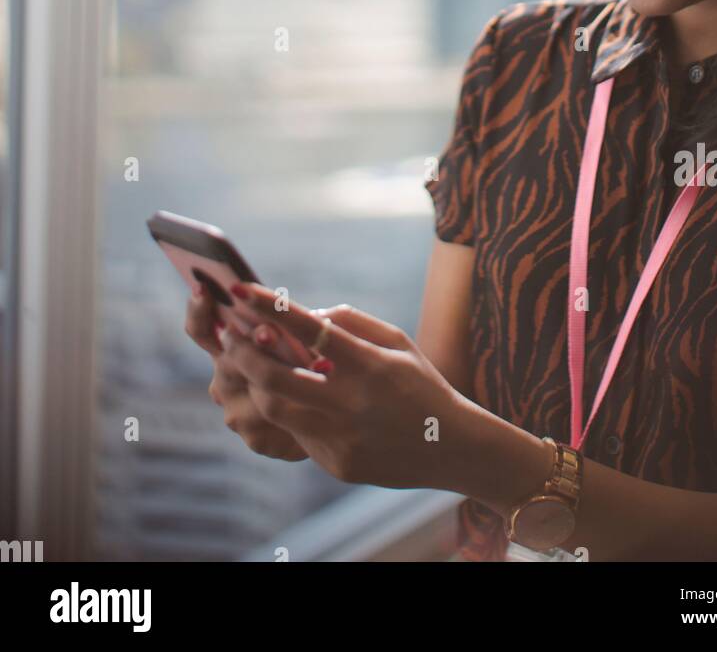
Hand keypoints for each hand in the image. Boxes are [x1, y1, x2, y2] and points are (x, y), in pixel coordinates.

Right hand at [184, 283, 349, 460]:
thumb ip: (280, 326)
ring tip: (311, 365)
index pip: (201, 328)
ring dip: (277, 375)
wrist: (337, 413)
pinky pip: (271, 419)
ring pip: (252, 389)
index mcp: (229, 348)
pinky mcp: (259, 439)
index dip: (199, 310)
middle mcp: (225, 380)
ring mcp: (237, 413)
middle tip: (268, 333)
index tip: (203, 289)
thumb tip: (268, 330)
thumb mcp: (299, 334)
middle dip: (250, 346)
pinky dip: (293, 406)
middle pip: (228, 360)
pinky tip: (315, 398)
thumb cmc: (313, 360)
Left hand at [219, 283, 469, 489]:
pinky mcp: (335, 464)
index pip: (309, 330)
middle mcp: (352, 404)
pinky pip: (298, 433)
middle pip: (277, 378)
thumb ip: (350, 321)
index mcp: (369, 366)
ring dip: (256, 382)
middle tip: (229, 334)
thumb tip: (307, 315)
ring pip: (276, 409)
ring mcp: (341, 438)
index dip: (271, 308)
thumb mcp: (396, 341)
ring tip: (247, 363)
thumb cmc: (421, 384)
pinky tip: (287, 396)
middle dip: (244, 352)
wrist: (449, 447)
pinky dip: (289, 411)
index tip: (241, 290)